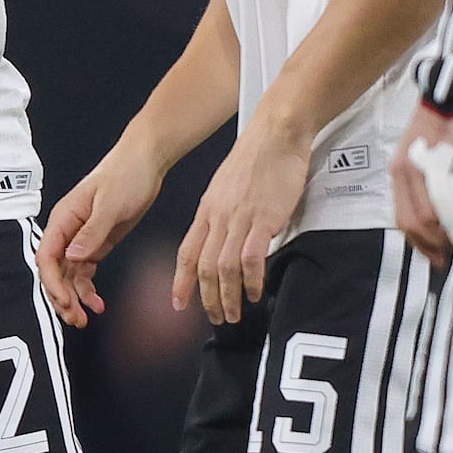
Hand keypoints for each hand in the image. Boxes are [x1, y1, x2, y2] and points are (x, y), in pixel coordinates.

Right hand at [36, 143, 159, 326]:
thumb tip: (72, 256)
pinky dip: (88, 289)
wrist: (146, 162)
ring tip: (85, 318)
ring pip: (69, 276)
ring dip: (75, 298)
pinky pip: (85, 272)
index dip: (52, 283)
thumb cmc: (125, 175)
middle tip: (75, 318)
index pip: (47, 257)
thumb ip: (91, 232)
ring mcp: (81, 238)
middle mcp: (68, 231)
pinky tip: (97, 303)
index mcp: (63, 219)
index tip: (63, 301)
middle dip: (61, 297)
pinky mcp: (97, 242)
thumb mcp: (110, 204)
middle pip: (55, 271)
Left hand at [179, 122, 307, 326]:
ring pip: (224, 267)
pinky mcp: (263, 219)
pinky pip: (251, 257)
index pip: (186, 252)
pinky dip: (251, 280)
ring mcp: (239, 219)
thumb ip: (223, 214)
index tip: (178, 303)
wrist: (274, 133)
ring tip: (234, 314)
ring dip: (228, 296)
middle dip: (207, 298)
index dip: (180, 281)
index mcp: (207, 210)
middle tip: (215, 318)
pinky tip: (256, 293)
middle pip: (203, 267)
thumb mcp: (227, 188)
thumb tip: (225, 237)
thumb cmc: (256, 159)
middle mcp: (217, 217)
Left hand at [389, 104, 452, 260]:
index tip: (440, 257)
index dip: (422, 243)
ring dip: (450, 233)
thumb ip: (441, 194)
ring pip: (425, 215)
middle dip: (436, 244)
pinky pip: (441, 198)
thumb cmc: (451, 130)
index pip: (403, 220)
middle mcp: (401, 174)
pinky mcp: (434, 161)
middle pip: (411, 223)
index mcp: (399, 176)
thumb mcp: (443, 167)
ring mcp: (415, 168)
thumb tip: (451, 224)